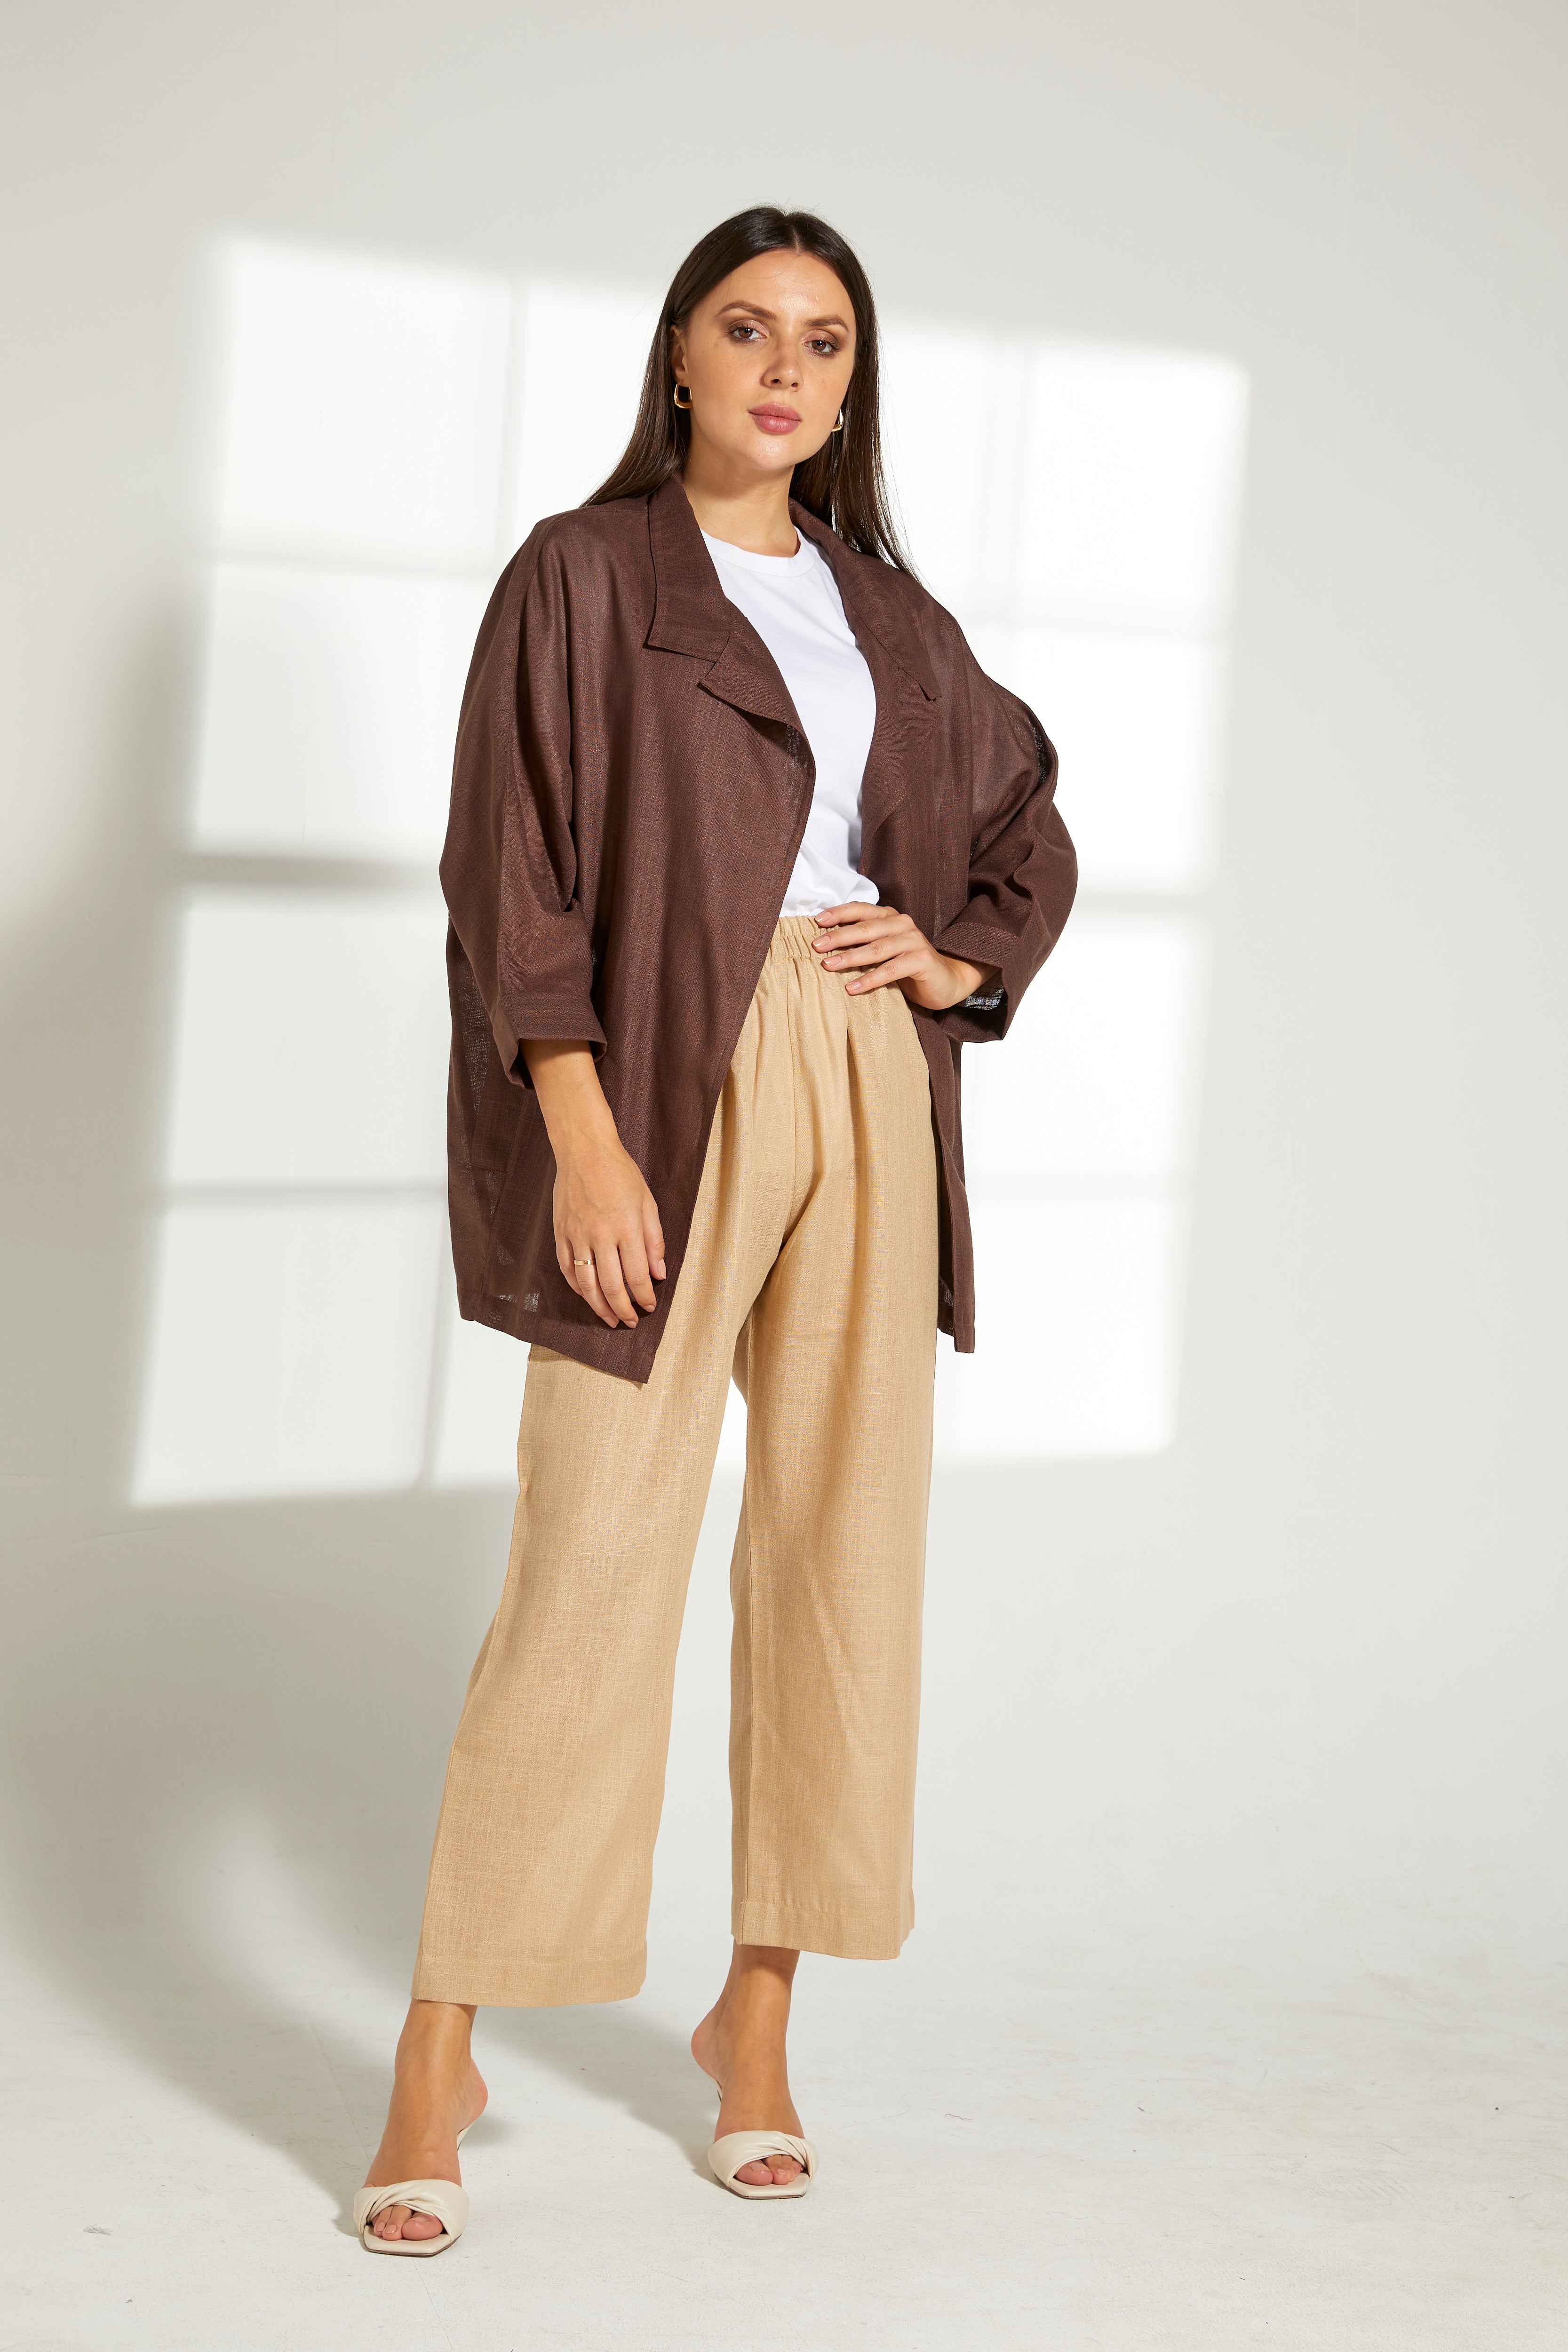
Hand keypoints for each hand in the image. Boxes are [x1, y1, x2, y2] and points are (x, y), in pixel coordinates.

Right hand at [521, 1040, 665, 1328]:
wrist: (584, 1150)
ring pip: (587, 1283)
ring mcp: (577, 1235)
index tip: (650, 1307)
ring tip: (610, 1319)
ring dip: (599, 1306)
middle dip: (623, 1309)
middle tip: (631, 1322)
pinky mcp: (561, 1232)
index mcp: (626, 1227)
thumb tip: (659, 1273)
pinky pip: (567, 1267)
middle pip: (612, 1285)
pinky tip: (587, 1295)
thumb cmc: (620, 1172)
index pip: (637, 1275)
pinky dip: (577, 1286)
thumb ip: (654, 1240)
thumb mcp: (647, 1202)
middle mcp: (601, 1235)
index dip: (644, 1296)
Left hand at [810, 903, 996, 1011]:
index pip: (861, 909)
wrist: (945, 980)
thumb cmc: (908, 966)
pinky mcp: (922, 960)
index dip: (839, 913)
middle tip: (816, 946)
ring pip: (876, 948)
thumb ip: (864, 942)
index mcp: (890, 917)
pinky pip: (891, 970)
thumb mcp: (884, 950)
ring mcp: (914, 941)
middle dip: (838, 937)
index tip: (817, 920)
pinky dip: (870, 979)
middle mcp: (902, 924)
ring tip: (828, 965)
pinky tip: (852, 988)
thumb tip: (826, 943)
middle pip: (865, 928)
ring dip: (850, 957)